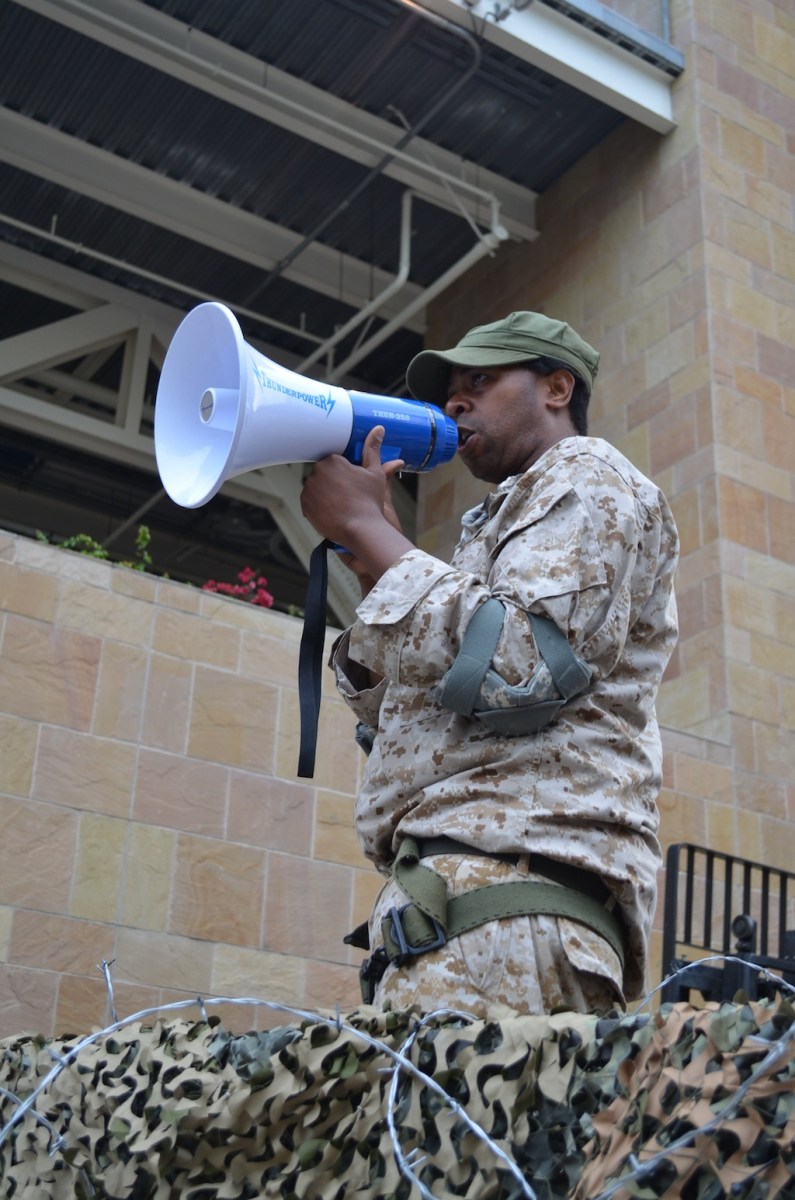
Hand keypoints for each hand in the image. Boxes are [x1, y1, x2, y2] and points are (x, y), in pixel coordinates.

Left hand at [300, 426, 412, 587]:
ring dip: (325, 493)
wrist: (361, 529)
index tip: (351, 482)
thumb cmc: (369, 502)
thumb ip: (373, 450)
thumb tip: (378, 429)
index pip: (334, 462)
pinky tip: (332, 511)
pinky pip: (310, 502)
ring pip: (316, 488)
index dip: (344, 472)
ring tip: (341, 504)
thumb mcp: (375, 473)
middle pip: (324, 474)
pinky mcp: (304, 505)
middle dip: (333, 482)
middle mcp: (316, 472)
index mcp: (332, 461)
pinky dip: (319, 506)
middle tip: (348, 495)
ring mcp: (309, 489)